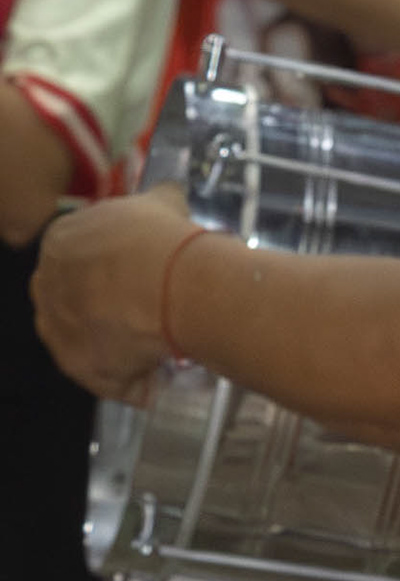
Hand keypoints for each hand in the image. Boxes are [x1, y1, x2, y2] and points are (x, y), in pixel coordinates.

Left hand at [31, 187, 194, 396]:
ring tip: (158, 349)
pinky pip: (110, 382)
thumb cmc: (162, 240)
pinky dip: (134, 385)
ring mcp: (57, 329)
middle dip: (108, 309)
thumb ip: (156, 202)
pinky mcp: (78, 366)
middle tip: (147, 313)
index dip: (110, 269)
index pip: (77, 258)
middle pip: (75, 301)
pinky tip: (159, 380)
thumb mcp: (161, 204)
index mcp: (60, 241)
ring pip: (88, 343)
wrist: (172, 284)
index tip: (138, 277)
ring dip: (119, 349)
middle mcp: (47, 285)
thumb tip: (168, 195)